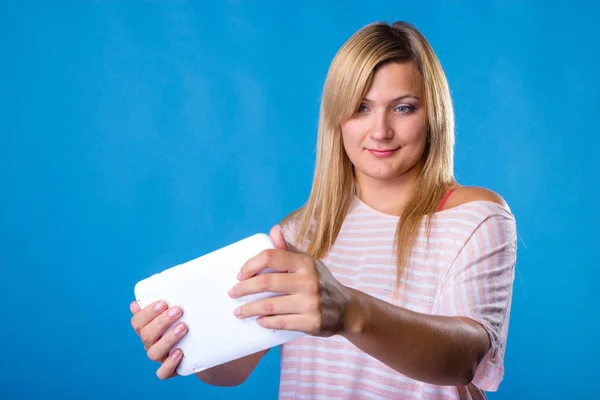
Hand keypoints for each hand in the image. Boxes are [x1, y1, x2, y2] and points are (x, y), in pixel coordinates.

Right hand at [130, 300, 187, 378]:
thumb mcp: (173, 311)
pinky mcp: (169, 370)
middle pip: (146, 335)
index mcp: (146, 328)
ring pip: (154, 352)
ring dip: (168, 339)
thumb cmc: (183, 322)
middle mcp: (150, 343)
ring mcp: (159, 357)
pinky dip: (169, 363)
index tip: (163, 303)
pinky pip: (163, 372)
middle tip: (178, 311)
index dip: (148, 313)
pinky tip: (179, 352)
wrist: (199, 345)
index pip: (137, 322)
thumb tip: (142, 297)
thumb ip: (161, 303)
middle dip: (161, 322)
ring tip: (183, 327)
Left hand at [228, 225, 350, 336]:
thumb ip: (288, 249)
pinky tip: (259, 320)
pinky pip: (280, 322)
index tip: (240, 275)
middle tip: (232, 293)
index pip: (270, 257)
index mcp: (305, 263)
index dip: (250, 265)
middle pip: (266, 282)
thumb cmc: (321, 282)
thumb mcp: (308, 263)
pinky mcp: (311, 322)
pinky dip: (265, 322)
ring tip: (238, 311)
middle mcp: (309, 280)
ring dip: (249, 309)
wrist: (347, 310)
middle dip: (243, 289)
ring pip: (270, 305)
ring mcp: (310, 302)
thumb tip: (273, 230)